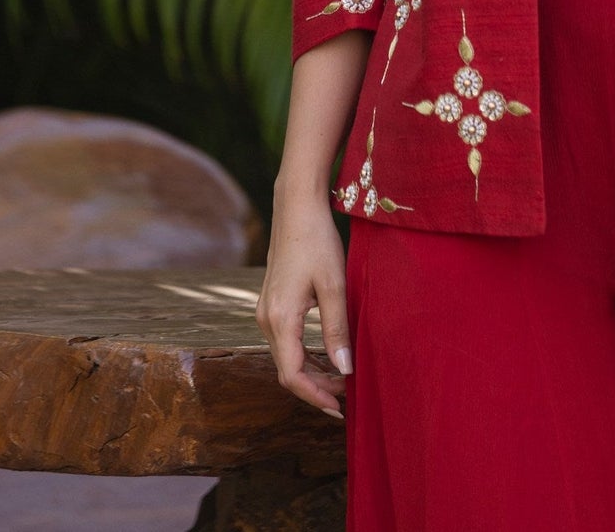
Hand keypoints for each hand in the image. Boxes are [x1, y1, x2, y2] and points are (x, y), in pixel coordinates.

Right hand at [255, 191, 352, 417]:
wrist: (296, 206)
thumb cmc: (317, 241)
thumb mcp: (334, 285)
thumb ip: (337, 330)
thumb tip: (346, 370)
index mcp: (280, 319)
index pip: (292, 375)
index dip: (315, 396)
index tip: (339, 408)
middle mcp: (266, 319)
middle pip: (287, 370)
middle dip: (317, 387)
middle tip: (348, 395)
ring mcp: (265, 311)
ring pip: (286, 356)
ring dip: (312, 371)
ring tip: (342, 379)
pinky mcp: (271, 303)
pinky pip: (285, 340)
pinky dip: (305, 354)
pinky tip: (327, 356)